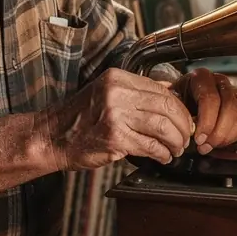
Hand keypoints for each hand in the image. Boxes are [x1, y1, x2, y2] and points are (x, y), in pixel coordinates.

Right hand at [44, 68, 194, 171]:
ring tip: (176, 149)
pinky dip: (162, 154)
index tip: (184, 120)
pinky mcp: (115, 139)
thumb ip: (135, 92)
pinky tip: (163, 157)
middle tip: (186, 137)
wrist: (51, 136)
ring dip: (175, 141)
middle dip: (182, 125)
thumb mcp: (105, 93)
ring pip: (163, 127)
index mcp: (117, 78)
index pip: (162, 90)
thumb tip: (171, 94)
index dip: (179, 108)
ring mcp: (115, 116)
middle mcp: (117, 93)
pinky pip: (151, 146)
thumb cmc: (79, 118)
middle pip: (167, 107)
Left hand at [173, 68, 236, 153]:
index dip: (206, 122)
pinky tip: (221, 142)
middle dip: (217, 132)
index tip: (198, 139)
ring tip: (211, 146)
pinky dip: (236, 135)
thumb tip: (185, 129)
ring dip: (227, 136)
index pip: (210, 98)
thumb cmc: (179, 100)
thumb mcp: (173, 101)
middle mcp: (220, 81)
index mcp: (202, 77)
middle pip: (229, 107)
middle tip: (204, 146)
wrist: (185, 96)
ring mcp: (234, 92)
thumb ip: (179, 112)